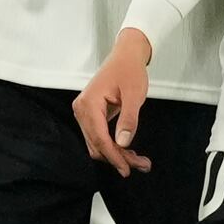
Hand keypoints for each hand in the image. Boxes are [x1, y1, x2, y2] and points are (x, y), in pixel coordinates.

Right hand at [72, 29, 154, 176]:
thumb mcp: (134, 94)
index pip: (99, 138)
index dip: (113, 156)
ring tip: (139, 160)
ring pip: (97, 143)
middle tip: (141, 165)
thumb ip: (128, 119)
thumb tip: (122, 143)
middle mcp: (81, 109)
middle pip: (96, 144)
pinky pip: (98, 135)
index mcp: (89, 104)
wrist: (126, 55)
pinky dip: (112, 145)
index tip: (127, 169)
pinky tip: (128, 150)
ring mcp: (83, 112)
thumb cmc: (130, 70)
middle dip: (117, 157)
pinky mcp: (90, 114)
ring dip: (116, 153)